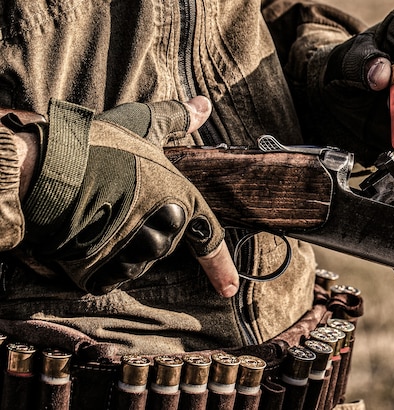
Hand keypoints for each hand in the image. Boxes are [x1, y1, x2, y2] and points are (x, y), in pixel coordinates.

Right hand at [6, 96, 238, 296]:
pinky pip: (109, 274)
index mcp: (182, 199)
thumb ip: (176, 119)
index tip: (228, 290)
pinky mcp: (102, 271)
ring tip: (100, 214)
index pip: (208, 238)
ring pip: (136, 260)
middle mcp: (165, 229)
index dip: (220, 267)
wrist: (49, 167)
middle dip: (145, 228)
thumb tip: (203, 105)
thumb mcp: (142, 124)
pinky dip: (99, 261)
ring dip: (121, 245)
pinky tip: (87, 236)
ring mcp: (134, 252)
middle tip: (119, 202)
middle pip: (162, 244)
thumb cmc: (98, 145)